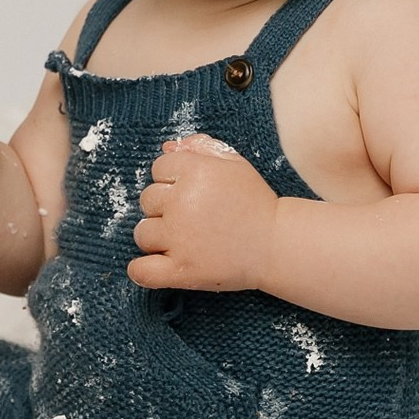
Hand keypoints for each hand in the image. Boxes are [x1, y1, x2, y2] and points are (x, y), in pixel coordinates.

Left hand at [127, 136, 279, 291]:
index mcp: (195, 172)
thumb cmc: (255, 202)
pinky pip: (142, 270)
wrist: (277, 244)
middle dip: (164, 207)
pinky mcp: (182, 269)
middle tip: (191, 217)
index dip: (172, 180)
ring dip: (157, 236)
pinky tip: (154, 264)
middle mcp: (183, 202)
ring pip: (142, 233)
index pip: (159, 168)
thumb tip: (167, 147)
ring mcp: (180, 238)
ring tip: (183, 240)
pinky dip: (142, 270)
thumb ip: (201, 148)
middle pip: (147, 200)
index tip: (191, 192)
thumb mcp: (234, 164)